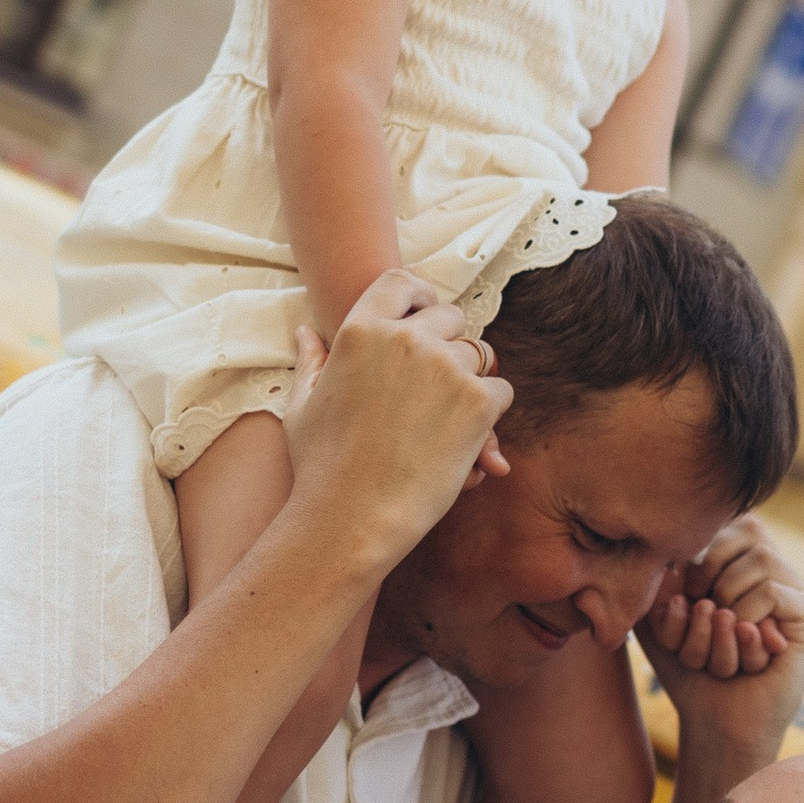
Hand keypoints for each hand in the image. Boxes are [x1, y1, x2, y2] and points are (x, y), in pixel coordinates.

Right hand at [284, 272, 511, 575]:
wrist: (351, 519)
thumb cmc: (319, 468)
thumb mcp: (302, 407)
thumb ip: (311, 363)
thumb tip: (306, 333)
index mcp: (362, 330)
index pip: (401, 283)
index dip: (419, 296)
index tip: (425, 315)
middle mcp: (407, 338)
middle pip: (451, 317)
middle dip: (450, 343)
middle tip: (439, 380)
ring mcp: (446, 367)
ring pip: (479, 355)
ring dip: (470, 380)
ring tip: (447, 419)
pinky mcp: (478, 400)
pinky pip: (501, 390)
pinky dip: (491, 415)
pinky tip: (465, 441)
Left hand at [639, 516, 803, 686]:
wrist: (715, 719)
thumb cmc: (689, 668)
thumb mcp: (659, 617)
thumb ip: (658, 577)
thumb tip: (681, 549)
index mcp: (741, 559)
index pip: (732, 516)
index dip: (703, 551)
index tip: (685, 596)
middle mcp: (774, 569)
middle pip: (748, 531)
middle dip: (710, 581)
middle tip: (704, 621)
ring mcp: (796, 589)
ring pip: (761, 562)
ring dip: (724, 612)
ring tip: (724, 649)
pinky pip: (772, 593)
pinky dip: (746, 623)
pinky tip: (746, 649)